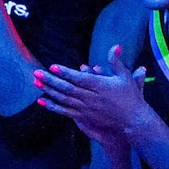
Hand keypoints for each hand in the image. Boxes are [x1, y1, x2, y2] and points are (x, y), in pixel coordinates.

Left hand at [37, 45, 157, 146]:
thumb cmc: (130, 98)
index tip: (53, 66)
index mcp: (99, 86)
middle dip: (50, 80)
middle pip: (66, 88)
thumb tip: (114, 46)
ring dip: (48, 91)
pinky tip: (41, 101)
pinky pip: (64, 111)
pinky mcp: (83, 117)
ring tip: (36, 83)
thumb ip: (116, 62)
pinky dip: (52, 106)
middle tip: (36, 73)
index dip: (65, 72)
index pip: (78, 78)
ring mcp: (85, 108)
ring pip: (63, 99)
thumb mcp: (125, 77)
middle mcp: (90, 97)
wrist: (132, 122)